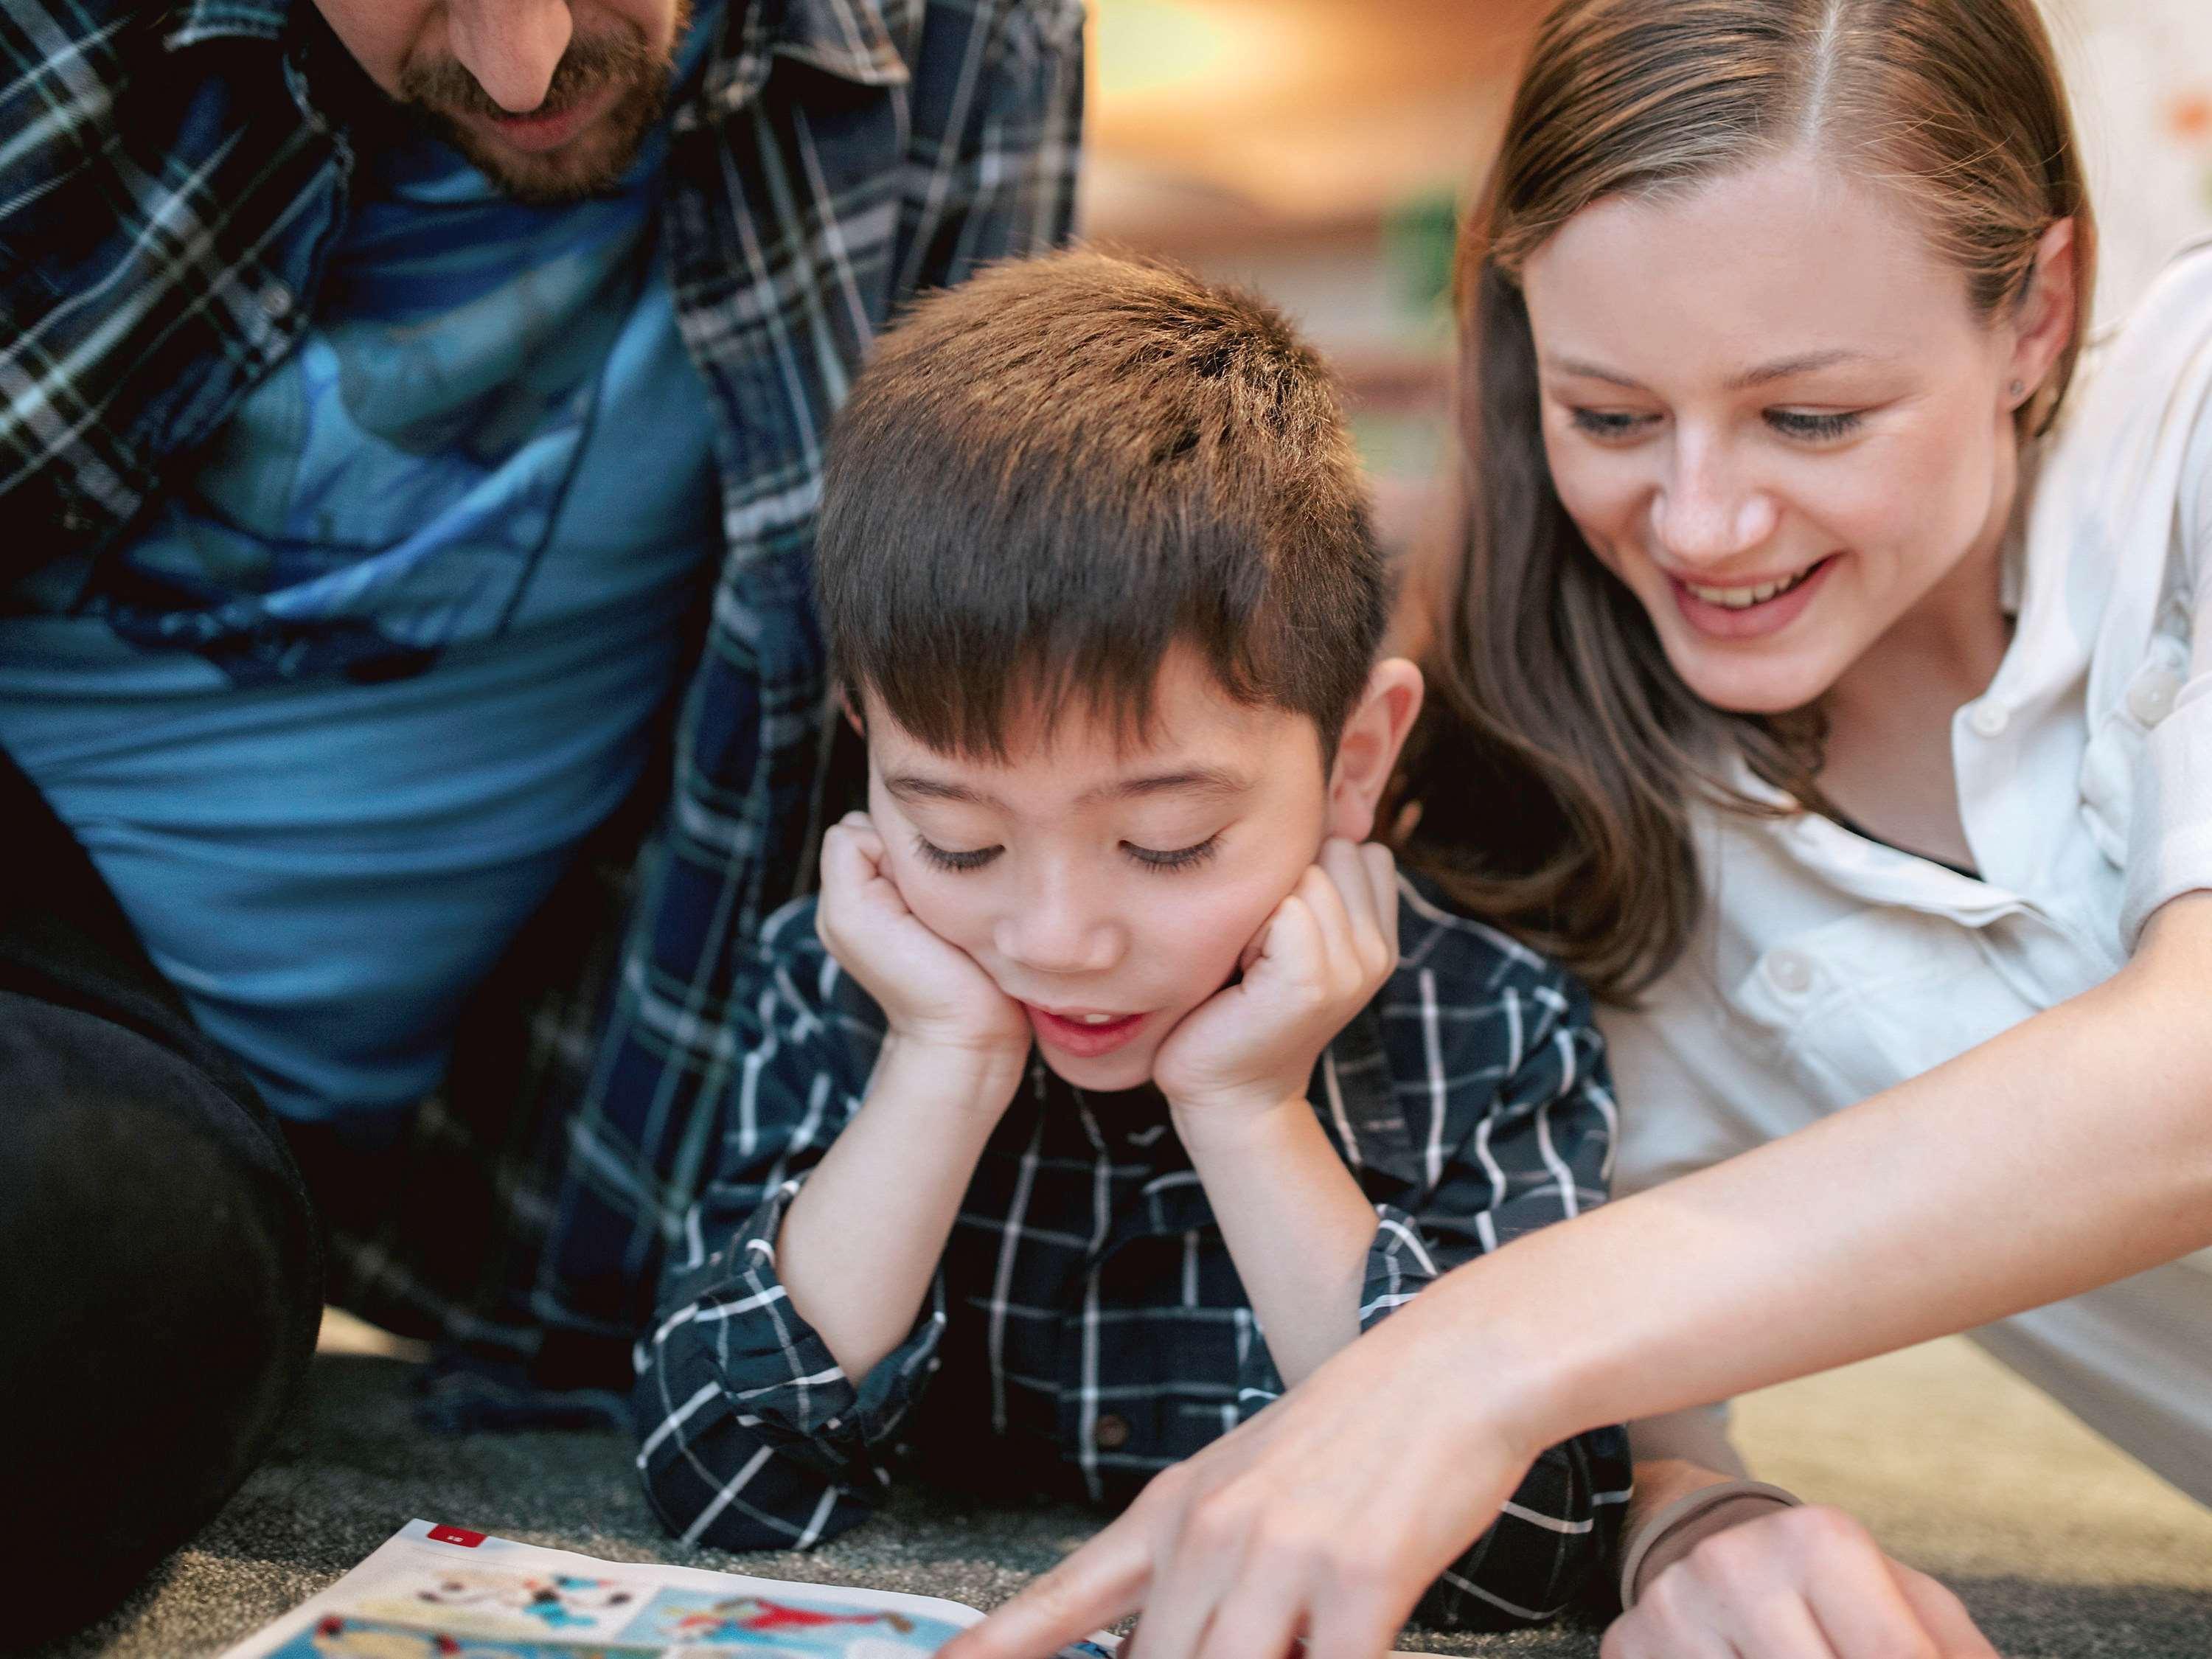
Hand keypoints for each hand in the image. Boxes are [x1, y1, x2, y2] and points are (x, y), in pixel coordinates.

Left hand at [816, 812, 1028, 1064]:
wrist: (972, 1035)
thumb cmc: (910, 980)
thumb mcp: (850, 915)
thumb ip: (848, 855)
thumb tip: (887, 831)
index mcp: (853, 885)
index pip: (860, 825)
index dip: (884, 846)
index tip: (905, 889)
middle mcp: (889, 881)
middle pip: (899, 826)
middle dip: (916, 850)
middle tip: (933, 896)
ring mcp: (932, 889)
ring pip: (936, 837)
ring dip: (947, 860)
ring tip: (954, 901)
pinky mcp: (972, 896)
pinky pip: (971, 854)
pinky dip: (972, 869)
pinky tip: (976, 901)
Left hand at [936, 1288, 1532, 1658]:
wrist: (1451, 1366)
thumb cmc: (1353, 1432)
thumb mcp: (1244, 1484)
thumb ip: (1189, 1573)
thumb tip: (1140, 1651)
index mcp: (1172, 1511)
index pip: (1063, 1603)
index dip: (994, 1647)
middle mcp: (1210, 1535)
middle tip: (1245, 1641)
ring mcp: (1282, 1558)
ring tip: (1296, 1634)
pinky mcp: (1360, 1580)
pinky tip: (1349, 1647)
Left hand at [1153, 840, 1398, 1129]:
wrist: (1228, 1094)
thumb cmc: (1237, 1006)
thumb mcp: (1289, 935)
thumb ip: (1313, 884)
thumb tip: (1306, 807)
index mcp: (1379, 933)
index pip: (1355, 845)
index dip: (1302, 872)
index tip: (1277, 932)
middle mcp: (1378, 947)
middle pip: (1330, 848)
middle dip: (1284, 883)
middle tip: (1260, 948)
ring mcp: (1355, 965)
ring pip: (1305, 872)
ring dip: (1263, 907)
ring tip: (1251, 961)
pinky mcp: (1316, 981)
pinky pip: (1285, 908)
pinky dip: (1250, 932)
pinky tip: (1243, 976)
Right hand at [1604, 1505, 1997, 1658]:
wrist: (1712, 1548)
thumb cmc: (1835, 1591)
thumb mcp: (1912, 1607)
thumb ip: (1958, 1655)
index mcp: (1817, 1540)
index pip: (1894, 1657)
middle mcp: (1733, 1563)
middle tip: (1842, 1656)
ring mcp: (1672, 1609)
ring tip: (1806, 1650)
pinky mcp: (1626, 1646)